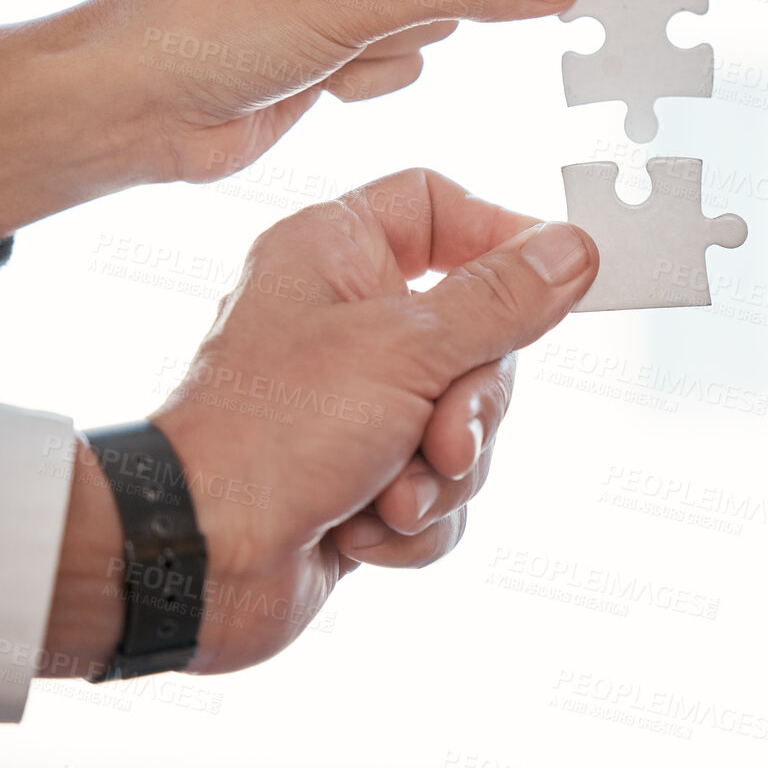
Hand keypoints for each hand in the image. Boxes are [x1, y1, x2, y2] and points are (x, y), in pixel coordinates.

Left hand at [0, 0, 580, 247]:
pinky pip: (405, 48)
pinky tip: (315, 74)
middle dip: (410, 5)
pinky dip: (371, 71)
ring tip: (323, 48)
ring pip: (430, 9)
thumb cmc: (208, 26)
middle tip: (360, 23)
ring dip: (387, 44)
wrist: (135, 110)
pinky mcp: (334, 23)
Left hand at [41, 169, 597, 674]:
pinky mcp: (365, 476)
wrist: (195, 561)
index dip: (501, 237)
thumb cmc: (269, 435)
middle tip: (444, 438)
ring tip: (391, 495)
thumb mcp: (407, 349)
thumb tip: (573, 248)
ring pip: (467, 420)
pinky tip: (363, 530)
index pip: (440, 206)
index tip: (551, 282)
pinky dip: (417, 519)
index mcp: (338, 253)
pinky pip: (442, 488)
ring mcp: (358, 403)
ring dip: (443, 472)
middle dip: (471, 406)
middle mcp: (348, 319)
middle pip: (478, 333)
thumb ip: (502, 299)